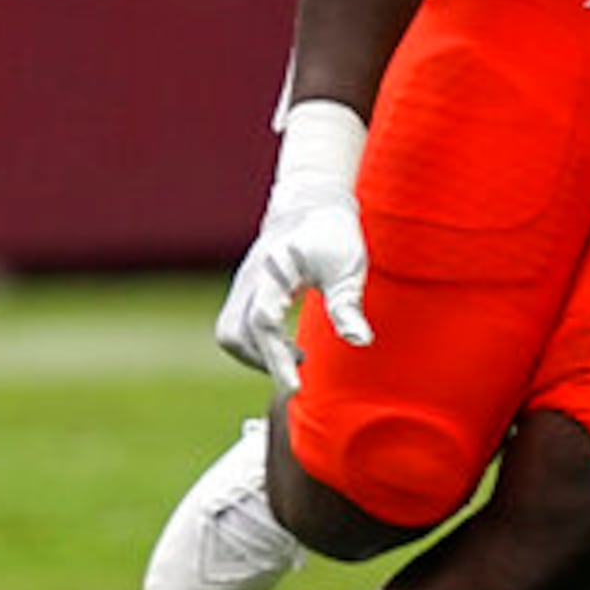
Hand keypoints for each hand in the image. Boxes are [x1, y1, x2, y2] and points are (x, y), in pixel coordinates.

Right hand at [213, 103, 372, 384]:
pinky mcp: (244, 291)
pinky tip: (289, 346)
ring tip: (294, 358)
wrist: (308, 203)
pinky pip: (235, 326)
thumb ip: (347, 305)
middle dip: (261, 360)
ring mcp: (243, 285)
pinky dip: (256, 344)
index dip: (276, 357)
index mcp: (274, 270)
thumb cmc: (332, 234)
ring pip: (229, 333)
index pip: (263, 322)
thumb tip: (360, 341)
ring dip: (255, 355)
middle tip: (297, 371)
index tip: (296, 386)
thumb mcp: (347, 267)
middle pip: (234, 333)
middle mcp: (250, 279)